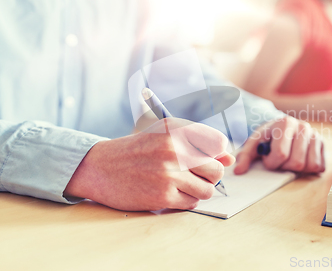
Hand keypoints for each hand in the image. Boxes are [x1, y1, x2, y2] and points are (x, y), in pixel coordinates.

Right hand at [64, 118, 233, 210]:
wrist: (101, 167)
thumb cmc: (138, 149)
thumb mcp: (166, 136)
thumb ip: (200, 144)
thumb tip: (230, 160)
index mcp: (177, 129)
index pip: (219, 144)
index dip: (218, 155)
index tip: (207, 159)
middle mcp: (174, 149)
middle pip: (217, 170)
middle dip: (209, 175)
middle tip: (192, 174)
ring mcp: (169, 174)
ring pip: (208, 190)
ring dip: (198, 190)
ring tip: (182, 184)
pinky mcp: (163, 196)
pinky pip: (192, 203)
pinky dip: (185, 200)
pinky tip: (170, 192)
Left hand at [234, 117, 324, 174]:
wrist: (282, 128)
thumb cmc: (268, 137)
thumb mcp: (254, 142)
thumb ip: (245, 156)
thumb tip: (238, 171)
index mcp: (285, 123)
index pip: (281, 153)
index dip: (272, 163)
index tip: (268, 159)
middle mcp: (304, 126)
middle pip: (296, 162)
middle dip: (284, 167)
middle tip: (279, 161)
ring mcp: (315, 135)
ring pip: (309, 166)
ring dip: (296, 169)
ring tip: (289, 160)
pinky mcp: (323, 145)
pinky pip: (319, 166)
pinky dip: (308, 169)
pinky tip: (300, 160)